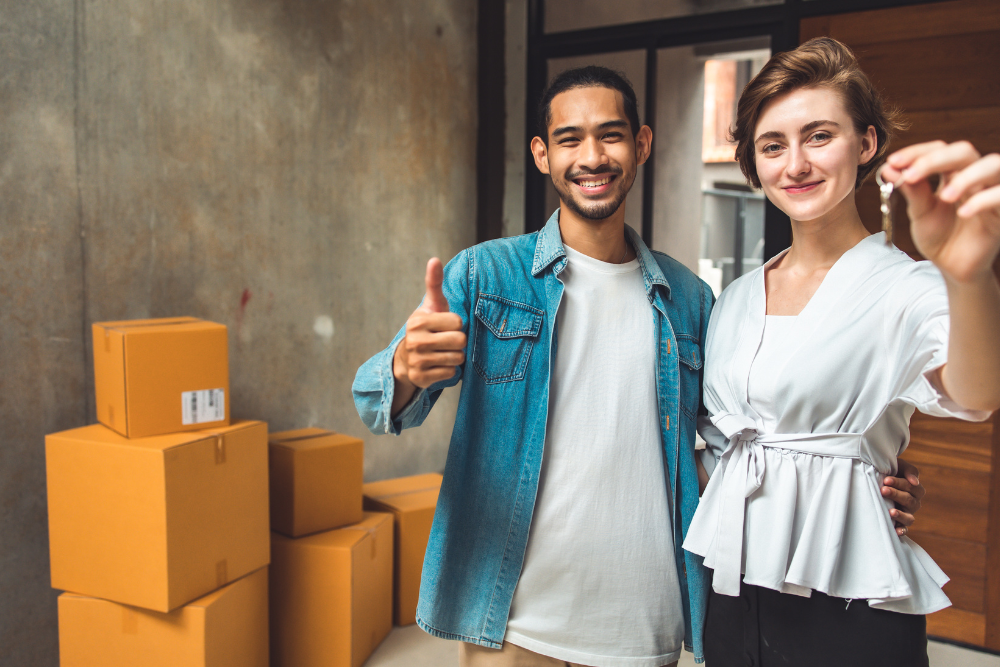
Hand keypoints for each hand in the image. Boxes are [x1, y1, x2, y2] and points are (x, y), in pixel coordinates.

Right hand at [393, 258, 466, 394]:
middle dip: (458, 342)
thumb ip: (434, 283)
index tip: (445, 326)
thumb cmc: (427, 327)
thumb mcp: (431, 306)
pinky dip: (449, 370)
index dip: (456, 324)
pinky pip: (451, 373)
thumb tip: (435, 259)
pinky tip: (438, 365)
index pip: (458, 322)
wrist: (406, 359)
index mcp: (418, 321)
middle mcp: (415, 341)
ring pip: (457, 358)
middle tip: (447, 341)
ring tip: (443, 352)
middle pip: (460, 341)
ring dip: (455, 356)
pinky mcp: (421, 378)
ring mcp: (417, 361)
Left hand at [881, 459, 924, 536]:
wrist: (881, 477)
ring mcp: (908, 514)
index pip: (911, 487)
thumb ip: (909, 471)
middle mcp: (914, 503)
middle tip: (883, 490)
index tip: (887, 480)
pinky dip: (902, 530)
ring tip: (891, 512)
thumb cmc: (892, 471)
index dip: (899, 483)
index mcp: (916, 490)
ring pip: (909, 517)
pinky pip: (905, 529)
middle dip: (895, 495)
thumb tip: (915, 482)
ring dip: (900, 515)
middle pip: (909, 500)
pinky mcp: (901, 523)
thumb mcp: (900, 466)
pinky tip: (897, 531)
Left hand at [882, 141, 999, 283]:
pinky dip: (985, 199)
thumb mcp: (920, 213)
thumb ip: (910, 191)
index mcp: (951, 174)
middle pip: (964, 151)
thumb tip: (888, 168)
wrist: (953, 266)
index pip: (939, 149)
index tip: (894, 162)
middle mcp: (973, 177)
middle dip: (936, 159)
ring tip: (944, 196)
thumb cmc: (939, 236)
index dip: (917, 152)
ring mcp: (990, 191)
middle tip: (911, 175)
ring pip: (993, 164)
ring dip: (966, 176)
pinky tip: (964, 212)